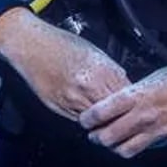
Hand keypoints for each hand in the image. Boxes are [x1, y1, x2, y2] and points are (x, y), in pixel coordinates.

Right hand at [0, 8, 128, 120]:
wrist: (32, 45)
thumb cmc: (62, 44)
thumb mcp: (94, 53)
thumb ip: (111, 72)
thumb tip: (124, 87)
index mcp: (100, 72)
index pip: (125, 98)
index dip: (132, 104)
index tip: (135, 106)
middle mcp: (87, 88)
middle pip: (113, 114)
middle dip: (120, 117)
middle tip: (123, 118)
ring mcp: (72, 99)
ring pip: (97, 121)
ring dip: (103, 122)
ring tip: (106, 118)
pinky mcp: (59, 107)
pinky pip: (79, 120)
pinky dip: (87, 119)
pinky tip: (87, 112)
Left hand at [78, 52, 166, 157]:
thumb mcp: (157, 76)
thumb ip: (136, 92)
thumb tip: (119, 102)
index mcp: (139, 95)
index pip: (101, 112)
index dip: (87, 119)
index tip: (84, 119)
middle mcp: (146, 115)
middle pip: (108, 137)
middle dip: (96, 137)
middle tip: (93, 133)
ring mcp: (160, 130)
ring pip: (125, 150)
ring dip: (115, 147)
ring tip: (112, 141)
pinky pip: (148, 147)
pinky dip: (137, 146)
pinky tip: (137, 138)